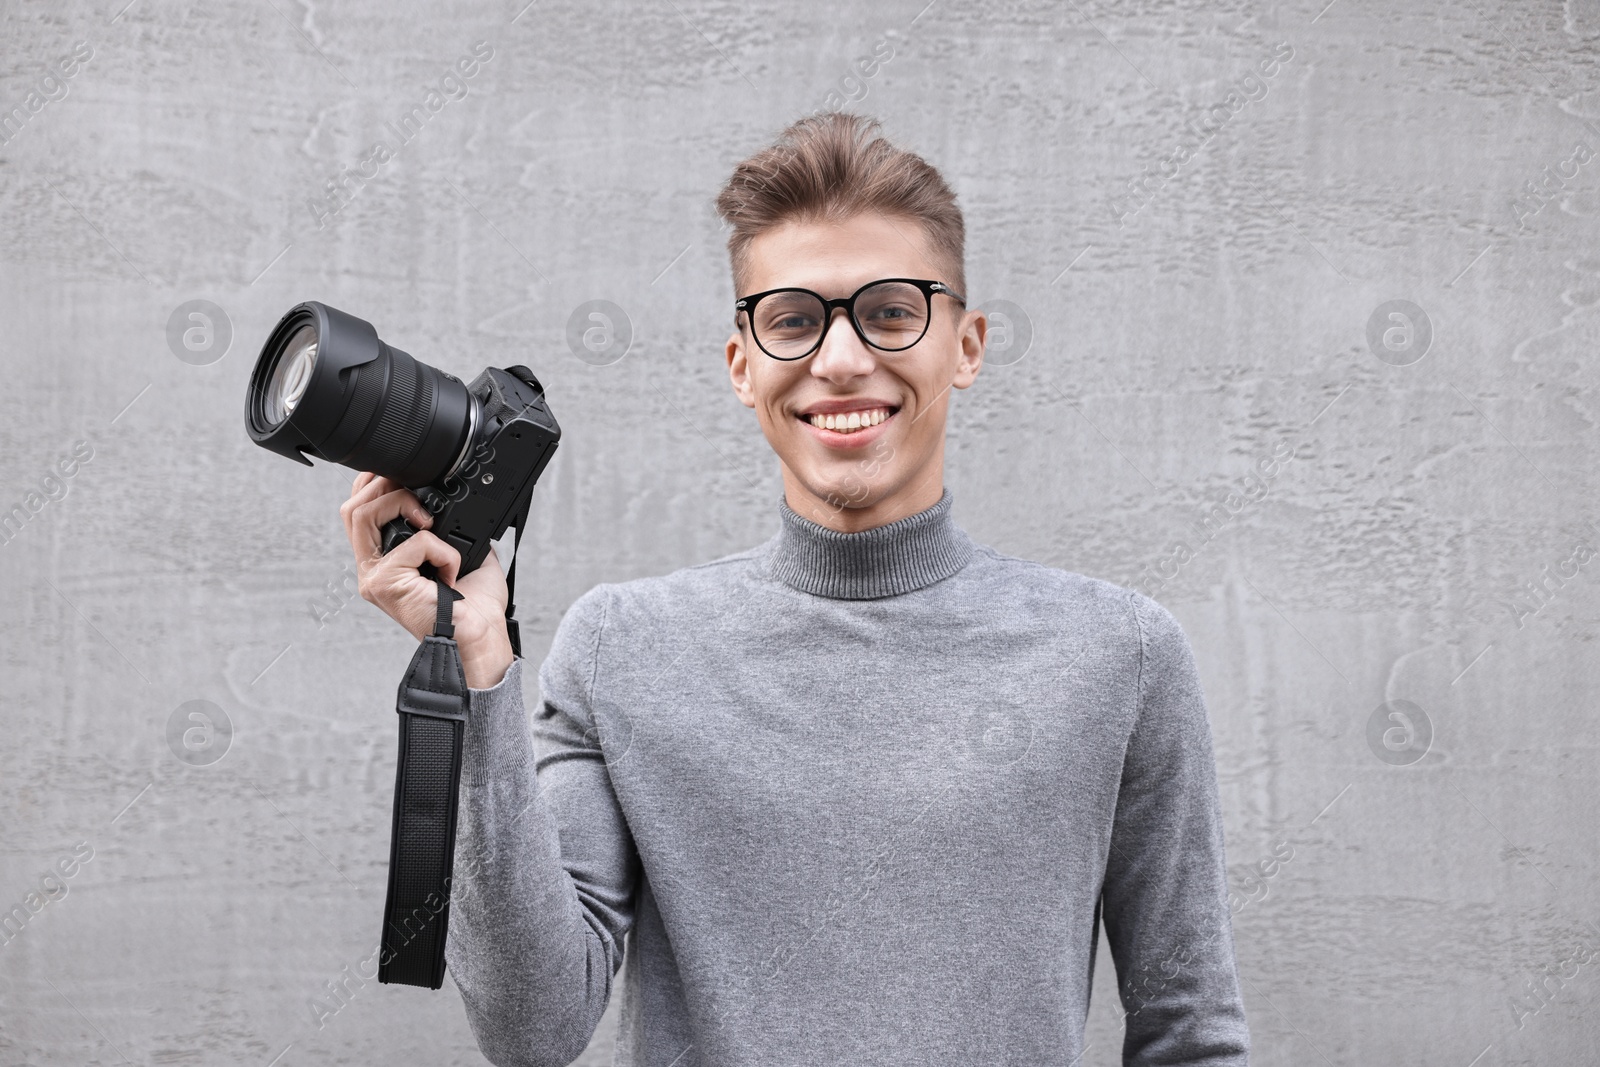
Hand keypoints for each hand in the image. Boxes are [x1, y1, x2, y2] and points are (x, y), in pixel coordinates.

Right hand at [340, 471, 514, 688]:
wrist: (481, 639)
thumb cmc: (476, 607)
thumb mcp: (462, 553)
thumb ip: (449, 528)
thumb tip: (455, 504)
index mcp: (385, 561)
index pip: (358, 512)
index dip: (372, 485)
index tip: (402, 474)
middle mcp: (372, 569)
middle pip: (353, 509)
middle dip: (386, 488)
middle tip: (422, 502)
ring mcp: (373, 578)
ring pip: (366, 515)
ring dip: (405, 505)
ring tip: (433, 525)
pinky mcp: (384, 584)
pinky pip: (413, 543)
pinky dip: (442, 549)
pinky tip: (452, 570)